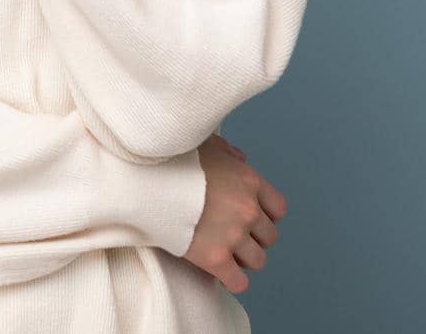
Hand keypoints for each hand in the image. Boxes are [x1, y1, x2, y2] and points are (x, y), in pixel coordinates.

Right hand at [182, 133, 286, 294]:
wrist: (147, 179)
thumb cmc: (173, 158)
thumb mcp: (206, 143)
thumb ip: (229, 153)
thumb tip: (240, 159)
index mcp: (249, 182)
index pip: (278, 209)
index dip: (265, 216)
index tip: (250, 219)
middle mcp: (248, 210)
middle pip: (269, 237)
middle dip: (253, 238)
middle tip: (233, 236)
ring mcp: (233, 235)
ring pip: (257, 261)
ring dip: (243, 260)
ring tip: (226, 255)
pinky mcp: (215, 258)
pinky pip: (238, 282)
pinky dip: (232, 281)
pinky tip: (221, 275)